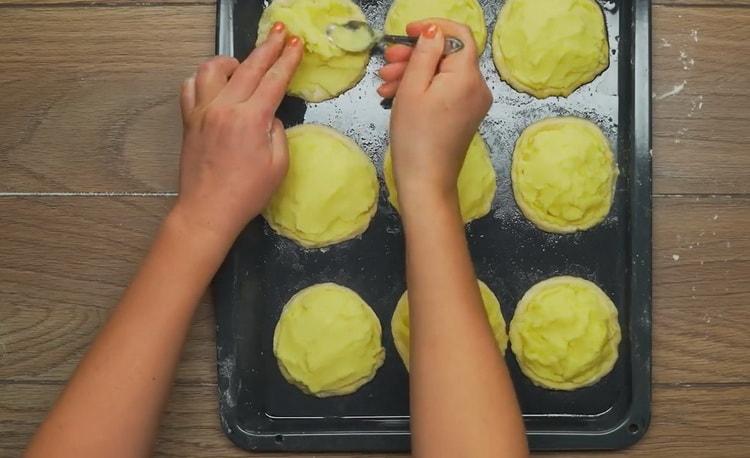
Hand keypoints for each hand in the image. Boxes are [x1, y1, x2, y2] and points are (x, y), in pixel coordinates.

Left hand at [173, 22, 302, 243]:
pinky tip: (215, 85)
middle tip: (281, 33)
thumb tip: (269, 116)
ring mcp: (202, 112)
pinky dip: (204, 79)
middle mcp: (224, 108)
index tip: (296, 44)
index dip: (288, 60)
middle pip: (249, 67)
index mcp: (250, 119)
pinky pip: (191, 87)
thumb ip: (278, 132)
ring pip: (212, 69)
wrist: (208, 210)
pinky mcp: (189, 120)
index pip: (274, 80)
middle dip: (268, 47)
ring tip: (243, 66)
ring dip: (232, 61)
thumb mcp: (278, 165)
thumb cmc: (247, 194)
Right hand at [378, 20, 491, 215]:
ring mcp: (473, 103)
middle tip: (387, 62)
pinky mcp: (465, 116)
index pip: (459, 35)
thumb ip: (425, 54)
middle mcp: (478, 87)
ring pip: (443, 74)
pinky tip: (397, 96)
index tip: (407, 32)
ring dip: (414, 73)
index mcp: (468, 76)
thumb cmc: (415, 137)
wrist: (426, 181)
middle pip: (449, 56)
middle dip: (416, 55)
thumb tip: (434, 31)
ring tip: (385, 84)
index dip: (433, 28)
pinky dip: (423, 89)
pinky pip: (445, 91)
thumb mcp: (412, 88)